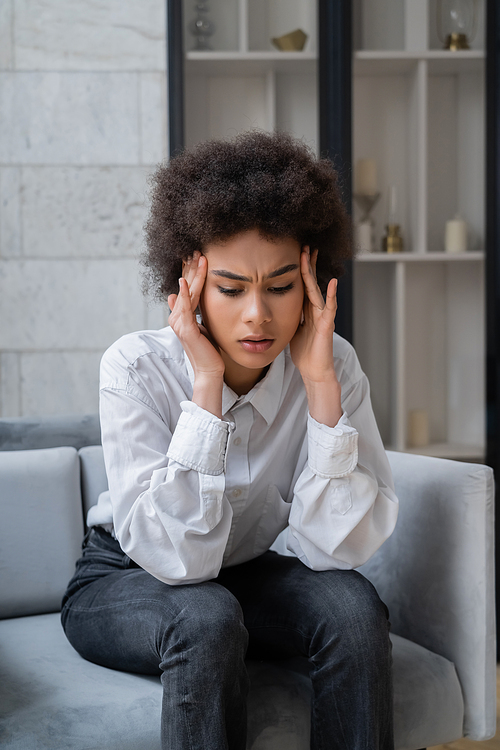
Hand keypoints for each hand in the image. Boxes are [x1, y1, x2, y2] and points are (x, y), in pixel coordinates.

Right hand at [167, 251, 224, 381]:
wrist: (209, 369)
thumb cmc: (208, 348)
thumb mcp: (200, 324)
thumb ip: (191, 310)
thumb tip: (176, 295)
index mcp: (181, 315)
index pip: (185, 288)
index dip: (189, 271)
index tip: (195, 254)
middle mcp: (177, 317)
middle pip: (184, 287)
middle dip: (189, 267)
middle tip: (195, 248)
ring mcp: (180, 323)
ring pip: (186, 293)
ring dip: (190, 274)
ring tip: (195, 257)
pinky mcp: (186, 330)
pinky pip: (185, 308)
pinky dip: (185, 294)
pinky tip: (185, 281)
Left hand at [289, 247, 337, 384]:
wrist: (314, 371)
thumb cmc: (303, 352)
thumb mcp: (290, 328)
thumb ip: (286, 315)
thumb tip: (271, 306)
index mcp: (305, 309)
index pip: (301, 284)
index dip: (299, 269)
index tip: (294, 251)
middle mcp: (315, 309)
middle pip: (310, 282)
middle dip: (307, 263)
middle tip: (304, 243)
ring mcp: (322, 316)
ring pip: (317, 290)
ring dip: (314, 272)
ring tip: (312, 254)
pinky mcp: (326, 326)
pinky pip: (329, 308)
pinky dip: (331, 295)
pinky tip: (333, 282)